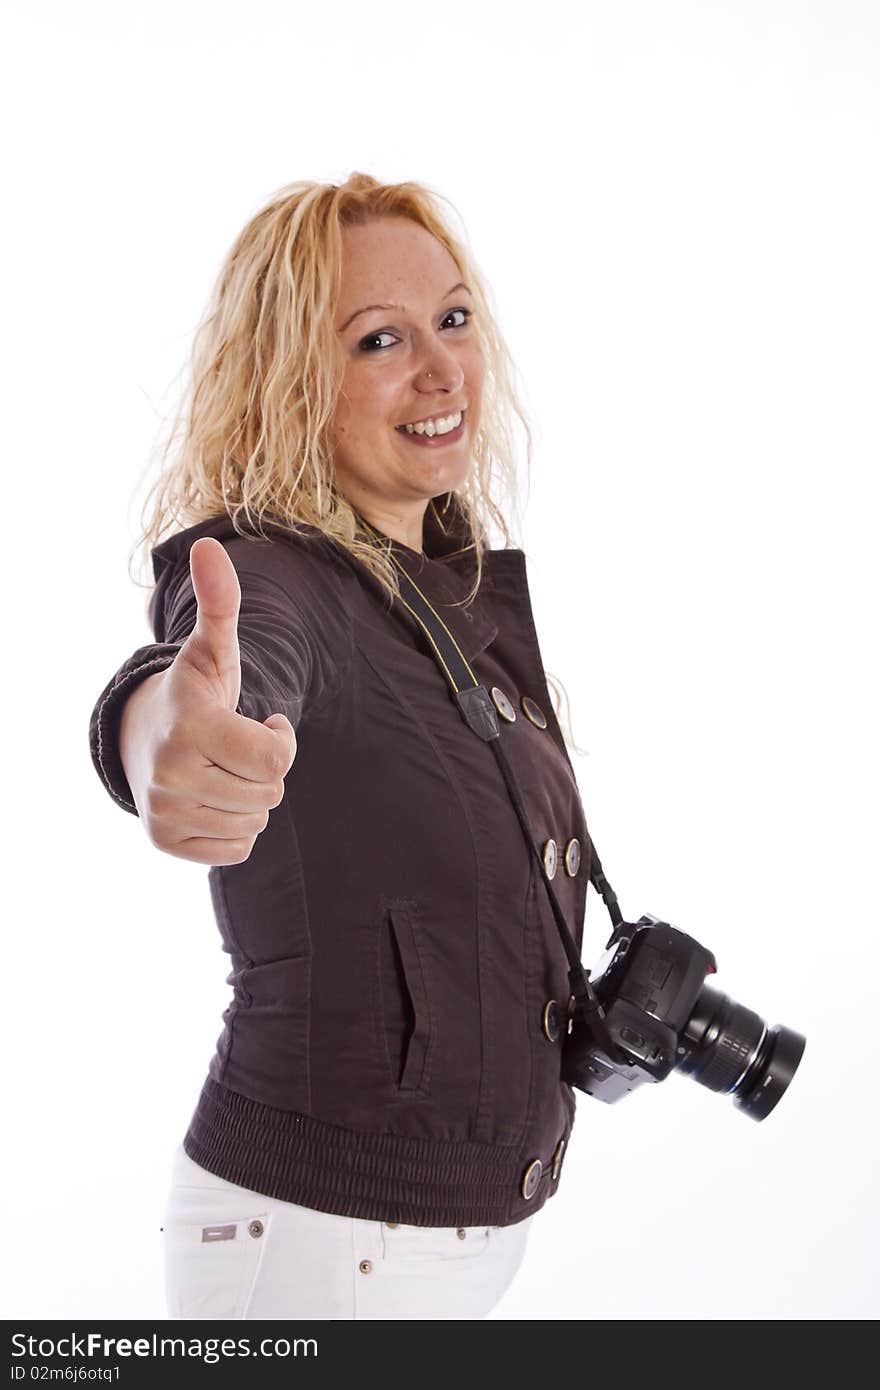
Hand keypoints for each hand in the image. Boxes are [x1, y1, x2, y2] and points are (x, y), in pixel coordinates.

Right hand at [119, 537, 296, 863]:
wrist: (144, 737)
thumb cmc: (196, 692)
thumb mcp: (213, 649)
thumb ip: (221, 603)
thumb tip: (211, 547)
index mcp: (190, 728)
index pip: (275, 761)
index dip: (282, 740)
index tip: (266, 720)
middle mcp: (171, 775)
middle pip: (269, 794)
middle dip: (265, 769)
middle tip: (239, 746)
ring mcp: (165, 813)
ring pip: (254, 823)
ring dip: (251, 797)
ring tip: (224, 768)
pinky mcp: (165, 842)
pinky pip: (236, 850)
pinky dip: (234, 828)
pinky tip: (213, 797)